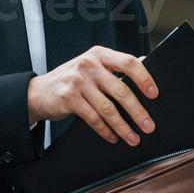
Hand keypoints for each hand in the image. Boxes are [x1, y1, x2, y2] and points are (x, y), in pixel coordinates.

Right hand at [27, 46, 158, 145]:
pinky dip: (106, 130)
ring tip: (134, 137)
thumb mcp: (91, 66)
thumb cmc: (71, 79)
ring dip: (123, 126)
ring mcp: (78, 81)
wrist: (38, 91)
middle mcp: (89, 64)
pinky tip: (114, 137)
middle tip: (149, 125)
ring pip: (108, 108)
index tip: (155, 94)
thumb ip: (114, 68)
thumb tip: (145, 69)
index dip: (144, 78)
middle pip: (121, 89)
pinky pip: (94, 118)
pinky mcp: (69, 99)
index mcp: (99, 54)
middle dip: (138, 111)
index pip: (128, 62)